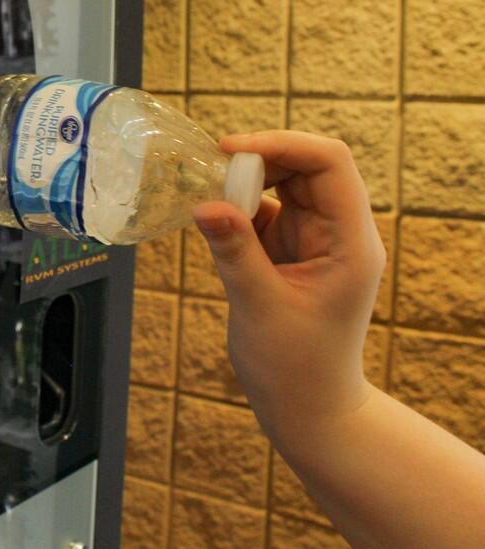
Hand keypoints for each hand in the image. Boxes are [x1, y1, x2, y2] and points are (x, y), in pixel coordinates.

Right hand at [192, 131, 386, 442]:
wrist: (309, 408)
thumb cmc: (295, 366)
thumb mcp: (260, 306)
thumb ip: (235, 251)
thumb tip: (204, 203)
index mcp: (350, 241)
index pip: (329, 164)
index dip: (283, 145)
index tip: (230, 151)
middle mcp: (338, 231)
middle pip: (306, 166)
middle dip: (258, 160)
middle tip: (210, 173)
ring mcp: (314, 239)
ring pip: (283, 183)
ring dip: (244, 182)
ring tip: (207, 196)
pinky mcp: (289, 249)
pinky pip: (264, 209)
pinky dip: (236, 206)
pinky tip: (211, 218)